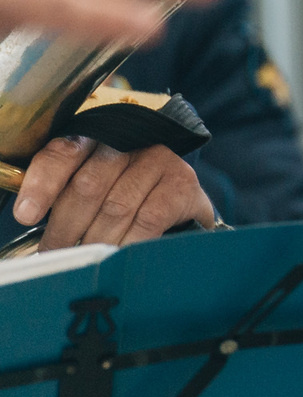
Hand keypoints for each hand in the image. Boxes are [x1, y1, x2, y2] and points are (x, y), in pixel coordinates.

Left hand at [14, 138, 219, 248]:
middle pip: (88, 185)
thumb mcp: (93, 186)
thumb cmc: (127, 196)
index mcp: (96, 137)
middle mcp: (129, 141)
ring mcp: (159, 159)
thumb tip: (30, 220)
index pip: (62, 153)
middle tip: (56, 252)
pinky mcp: (182, 183)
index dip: (42, 184)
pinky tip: (118, 254)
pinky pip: (148, 219)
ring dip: (96, 240)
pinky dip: (128, 243)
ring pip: (116, 207)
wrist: (181, 201)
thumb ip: (66, 194)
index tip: (26, 215)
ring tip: (86, 258)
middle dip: (66, 226)